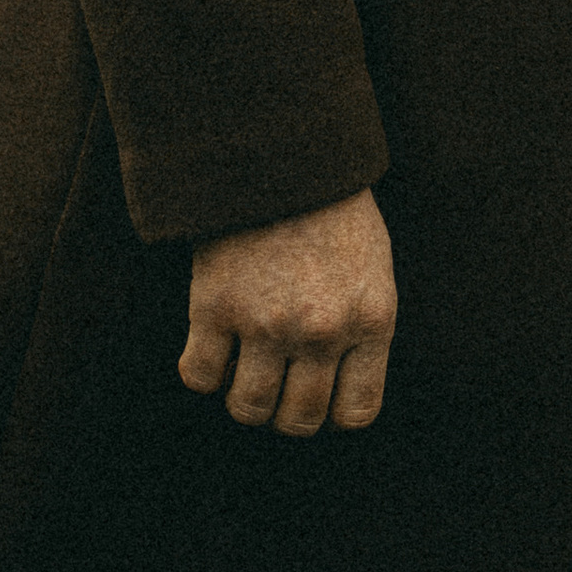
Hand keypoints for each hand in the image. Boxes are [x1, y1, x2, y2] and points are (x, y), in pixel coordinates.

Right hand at [180, 186, 395, 435]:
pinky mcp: (215, 307)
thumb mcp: (373, 267)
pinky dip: (201, 367)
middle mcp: (323, 330)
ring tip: (243, 363)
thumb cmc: (332, 210)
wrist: (281, 151)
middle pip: (297, 420)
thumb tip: (338, 390)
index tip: (316, 392)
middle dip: (284, 410)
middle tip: (275, 381)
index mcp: (372, 319)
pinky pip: (199, 375)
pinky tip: (212, 340)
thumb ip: (361, 328)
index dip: (331, 411)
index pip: (356, 412)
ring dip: (242, 394)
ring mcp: (267, 322)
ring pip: (247, 408)